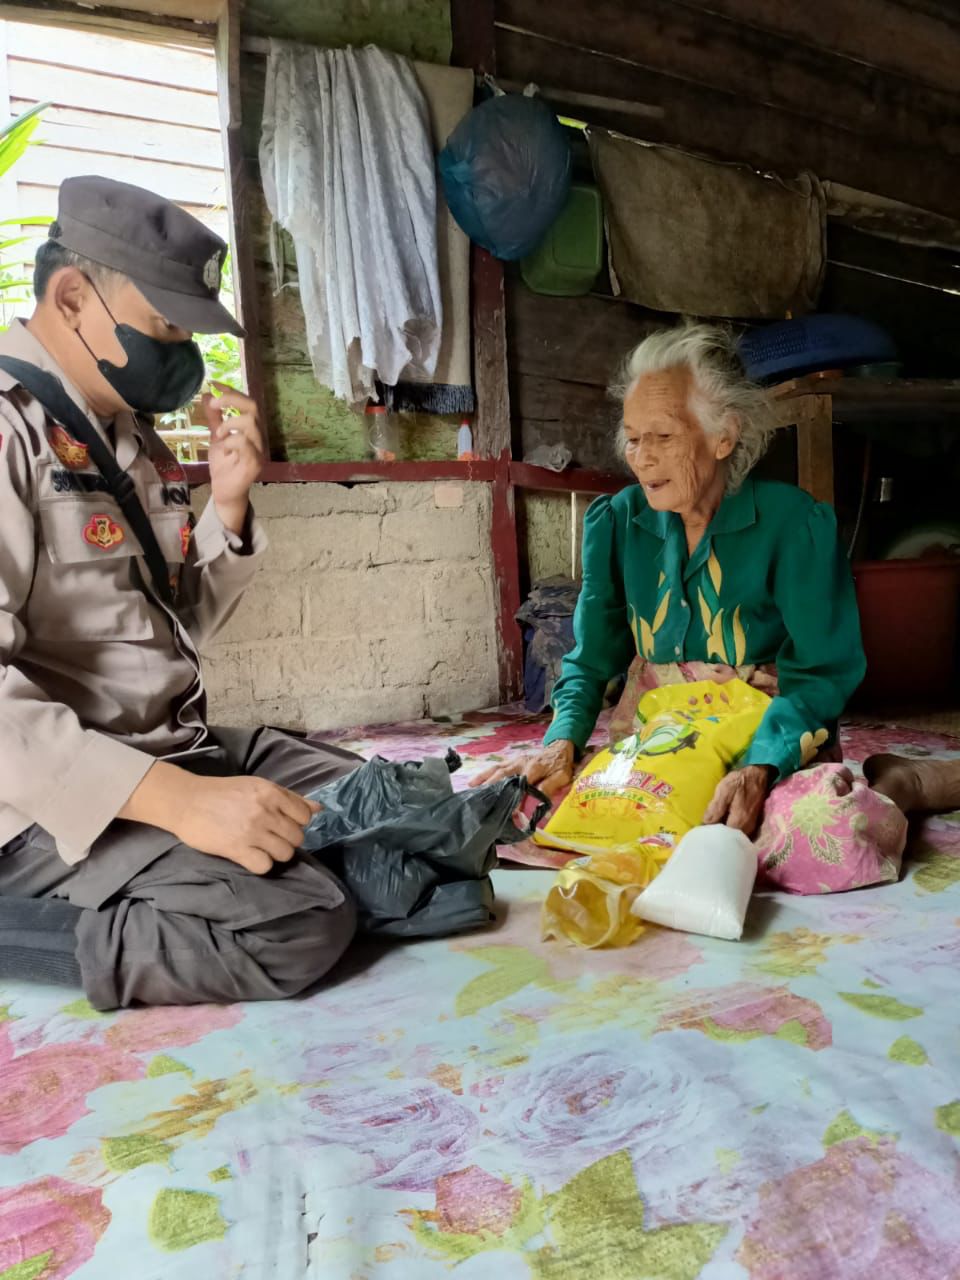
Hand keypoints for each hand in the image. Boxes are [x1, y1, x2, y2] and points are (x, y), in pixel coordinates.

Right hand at [121, 762, 319, 873]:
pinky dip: (261, 864)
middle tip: (270, 838)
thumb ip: (289, 797)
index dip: (296, 823)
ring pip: (285, 853)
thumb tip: (318, 808)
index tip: (282, 824)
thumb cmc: (223, 793)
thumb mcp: (258, 786)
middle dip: (287, 840)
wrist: (187, 801)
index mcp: (271, 792)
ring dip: (276, 854)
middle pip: (296, 837)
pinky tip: (251, 856)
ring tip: (261, 848)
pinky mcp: (237, 849)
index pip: (304, 816)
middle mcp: (265, 811)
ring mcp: (252, 831)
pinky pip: (265, 866)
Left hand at [203, 381, 263, 533]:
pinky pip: (245, 444)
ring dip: (230, 424)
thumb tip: (208, 395)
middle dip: (232, 401)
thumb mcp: (217, 437)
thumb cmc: (224, 465)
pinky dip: (231, 441)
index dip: (232, 391)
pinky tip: (224, 448)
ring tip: (218, 434)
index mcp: (252, 429)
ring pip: (251, 424)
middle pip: (253, 408)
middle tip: (214, 404)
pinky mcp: (255, 464)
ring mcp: (259, 451)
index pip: (248, 403)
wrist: (225, 491)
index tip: (214, 383)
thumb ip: (215, 418)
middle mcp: (259, 437)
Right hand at [469, 739, 574, 796]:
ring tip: (471, 790)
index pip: (521, 784)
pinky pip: (495, 767)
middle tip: (482, 802)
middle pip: (503, 775)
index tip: (508, 812)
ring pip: (496, 770)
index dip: (514, 798)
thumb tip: (537, 803)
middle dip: (492, 788)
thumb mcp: (561, 777)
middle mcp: (520, 763)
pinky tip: (474, 782)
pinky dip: (484, 774)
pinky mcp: (510, 761)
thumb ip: (549, 787)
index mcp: (534, 768)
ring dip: (483, 779)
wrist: (560, 749)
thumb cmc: (561, 766)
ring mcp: (514, 761)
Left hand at [702, 765, 772, 836]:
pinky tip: (721, 826)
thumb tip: (705, 824)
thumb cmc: (739, 781)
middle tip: (705, 833)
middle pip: (730, 840)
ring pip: (735, 838)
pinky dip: (730, 832)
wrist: (757, 775)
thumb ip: (715, 809)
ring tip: (712, 830)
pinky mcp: (751, 824)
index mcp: (739, 821)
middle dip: (718, 838)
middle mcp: (748, 828)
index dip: (712, 837)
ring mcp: (751, 827)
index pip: (723, 838)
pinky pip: (739, 833)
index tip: (703, 834)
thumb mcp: (724, 791)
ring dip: (724, 835)